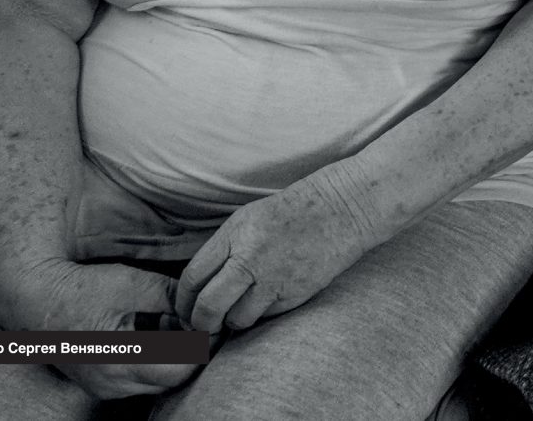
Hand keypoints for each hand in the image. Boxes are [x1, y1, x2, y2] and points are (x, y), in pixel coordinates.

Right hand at [10, 260, 196, 400]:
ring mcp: (105, 388)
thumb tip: (203, 306)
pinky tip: (155, 330)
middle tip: (198, 321)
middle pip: (173, 379)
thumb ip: (173, 296)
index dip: (203, 346)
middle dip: (191, 352)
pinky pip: (140, 379)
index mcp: (121, 363)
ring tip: (174, 322)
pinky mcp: (101, 384)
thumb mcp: (133, 284)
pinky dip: (155, 359)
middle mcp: (113, 385)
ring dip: (174, 356)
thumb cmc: (81, 290)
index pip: (182, 369)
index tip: (212, 322)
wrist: (35, 299)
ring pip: (158, 381)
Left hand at [175, 166, 389, 334]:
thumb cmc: (297, 209)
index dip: (184, 301)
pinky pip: (267, 316)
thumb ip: (224, 249)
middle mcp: (251, 258)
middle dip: (201, 323)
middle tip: (203, 325)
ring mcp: (276, 278)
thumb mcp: (250, 218)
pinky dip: (263, 314)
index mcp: (235, 234)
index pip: (192, 279)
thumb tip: (201, 287)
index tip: (187, 308)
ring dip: (234, 321)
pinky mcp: (297, 292)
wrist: (347, 206)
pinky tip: (269, 299)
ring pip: (237, 319)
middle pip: (208, 308)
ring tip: (239, 311)